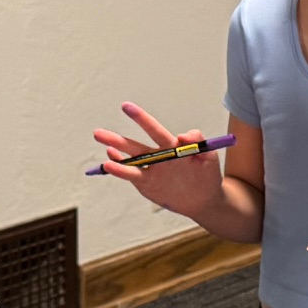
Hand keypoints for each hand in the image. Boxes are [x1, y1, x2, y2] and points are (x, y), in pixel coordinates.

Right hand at [92, 103, 224, 218]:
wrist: (204, 200)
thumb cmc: (207, 174)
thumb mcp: (209, 155)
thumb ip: (198, 141)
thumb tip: (183, 135)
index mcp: (172, 146)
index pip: (154, 130)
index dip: (140, 119)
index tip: (126, 107)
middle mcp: (157, 156)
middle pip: (134, 146)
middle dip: (117, 140)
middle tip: (98, 133)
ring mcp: (151, 170)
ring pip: (130, 161)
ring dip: (115, 155)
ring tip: (103, 149)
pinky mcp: (147, 185)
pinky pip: (132, 176)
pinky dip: (121, 170)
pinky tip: (110, 164)